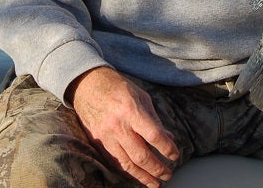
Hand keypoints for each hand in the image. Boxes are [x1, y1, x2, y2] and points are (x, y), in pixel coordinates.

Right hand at [69, 66, 179, 186]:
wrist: (87, 84)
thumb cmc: (118, 87)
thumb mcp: (141, 96)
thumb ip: (154, 119)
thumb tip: (168, 138)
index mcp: (131, 110)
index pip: (154, 136)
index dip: (167, 148)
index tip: (175, 155)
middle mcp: (118, 125)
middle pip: (141, 155)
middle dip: (157, 168)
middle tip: (168, 174)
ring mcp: (106, 136)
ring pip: (127, 164)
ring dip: (143, 176)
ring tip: (155, 183)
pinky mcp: (97, 141)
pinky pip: (115, 161)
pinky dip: (128, 171)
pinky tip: (138, 175)